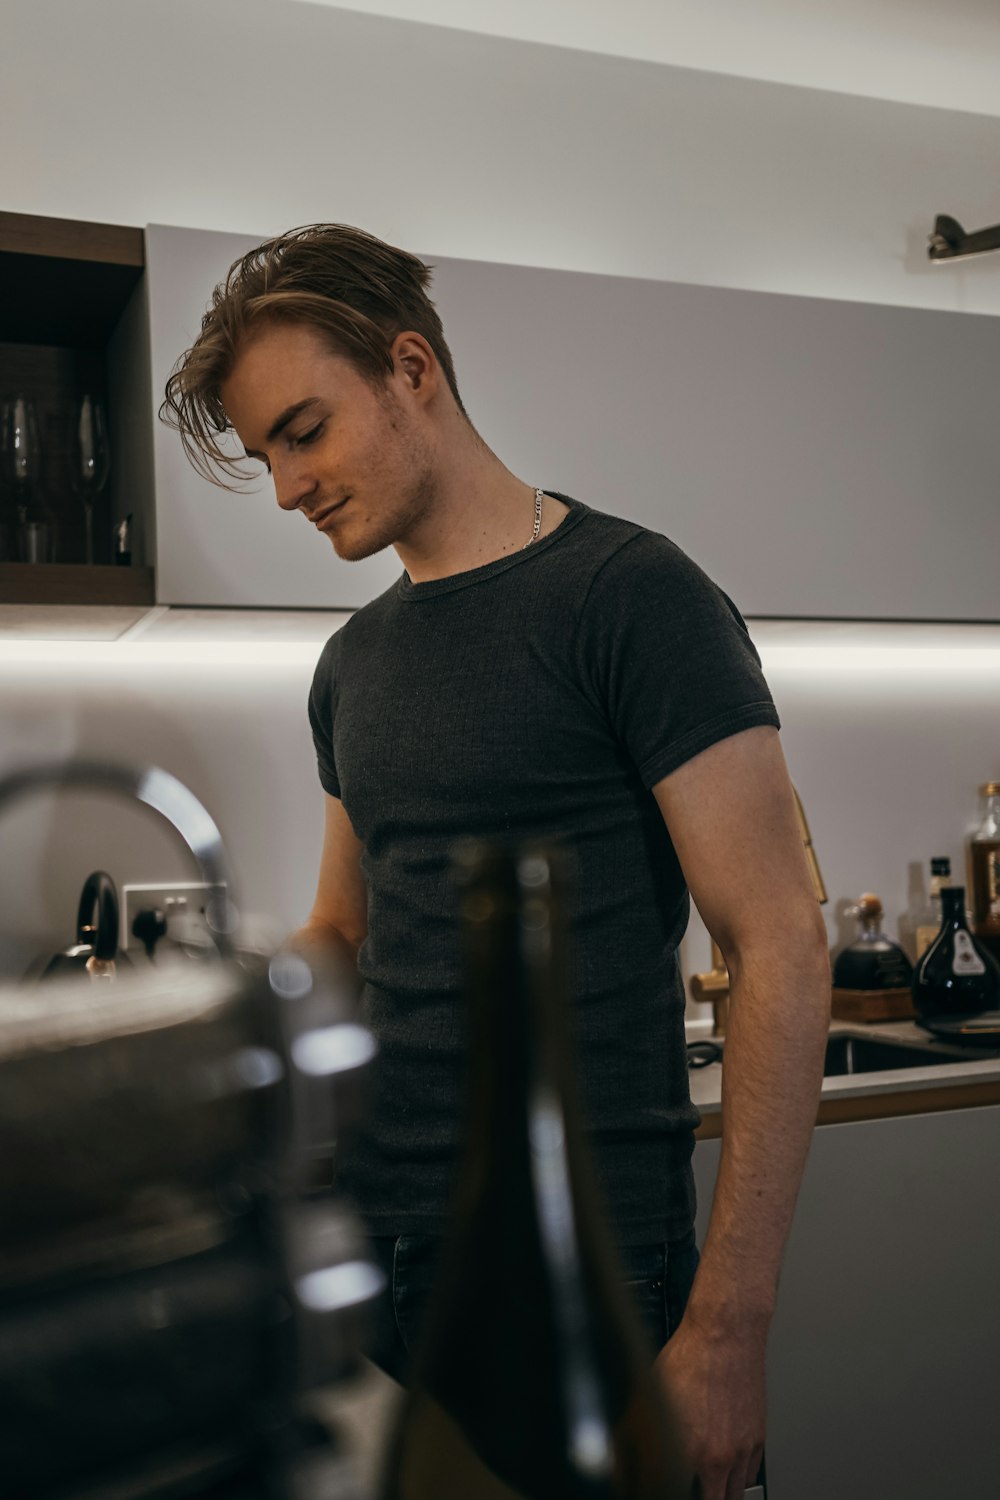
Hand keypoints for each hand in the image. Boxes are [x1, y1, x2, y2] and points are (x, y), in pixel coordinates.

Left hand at [652, 1313, 766, 1499]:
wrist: (726, 1335)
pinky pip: (749, 1474)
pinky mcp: (756, 1439)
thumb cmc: (690, 1358)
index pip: (679, 1495)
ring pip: (734, 1494)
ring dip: (720, 1493)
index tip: (666, 1486)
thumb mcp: (649, 1395)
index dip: (668, 1490)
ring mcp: (740, 1450)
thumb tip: (622, 1453)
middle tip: (688, 1486)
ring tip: (707, 1487)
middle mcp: (717, 1458)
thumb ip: (635, 1433)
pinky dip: (737, 1478)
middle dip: (699, 1496)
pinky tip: (726, 1470)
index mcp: (687, 1452)